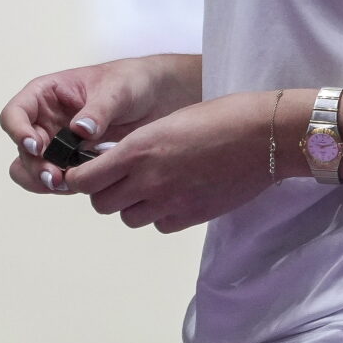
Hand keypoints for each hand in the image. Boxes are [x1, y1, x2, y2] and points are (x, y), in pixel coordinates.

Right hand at [0, 54, 200, 196]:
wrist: (158, 99)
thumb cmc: (132, 82)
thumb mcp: (118, 89)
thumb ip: (99, 109)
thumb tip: (79, 130)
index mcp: (46, 94)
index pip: (15, 113)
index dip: (18, 131)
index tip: (36, 146)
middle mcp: (46, 120)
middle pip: (23, 149)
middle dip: (35, 165)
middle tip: (56, 176)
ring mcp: (58, 144)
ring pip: (34, 169)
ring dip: (44, 180)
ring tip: (67, 185)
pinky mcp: (74, 163)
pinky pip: (58, 179)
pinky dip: (65, 186)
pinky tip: (84, 185)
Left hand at [60, 91, 275, 234]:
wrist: (263, 136)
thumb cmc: (220, 116)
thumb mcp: (167, 122)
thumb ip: (138, 146)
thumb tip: (117, 163)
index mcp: (138, 149)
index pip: (84, 180)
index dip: (80, 179)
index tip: (84, 173)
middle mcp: (148, 180)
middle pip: (101, 204)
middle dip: (104, 192)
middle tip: (119, 179)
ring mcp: (169, 202)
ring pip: (128, 218)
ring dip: (132, 205)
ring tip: (152, 186)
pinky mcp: (190, 217)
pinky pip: (159, 225)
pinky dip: (160, 215)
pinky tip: (176, 196)